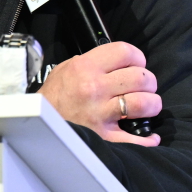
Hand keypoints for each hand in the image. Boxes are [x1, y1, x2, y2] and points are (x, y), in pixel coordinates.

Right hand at [37, 41, 161, 145]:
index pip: (125, 52)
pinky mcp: (104, 136)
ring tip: (147, 105)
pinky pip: (134, 139)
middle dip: (148, 80)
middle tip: (143, 85)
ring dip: (152, 104)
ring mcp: (101, 113)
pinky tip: (150, 137)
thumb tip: (116, 60)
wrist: (39, 124)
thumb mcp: (65, 69)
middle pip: (140, 77)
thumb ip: (91, 61)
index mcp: (85, 68)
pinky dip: (147, 140)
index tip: (137, 63)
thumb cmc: (53, 96)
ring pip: (144, 103)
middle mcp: (95, 88)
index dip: (137, 57)